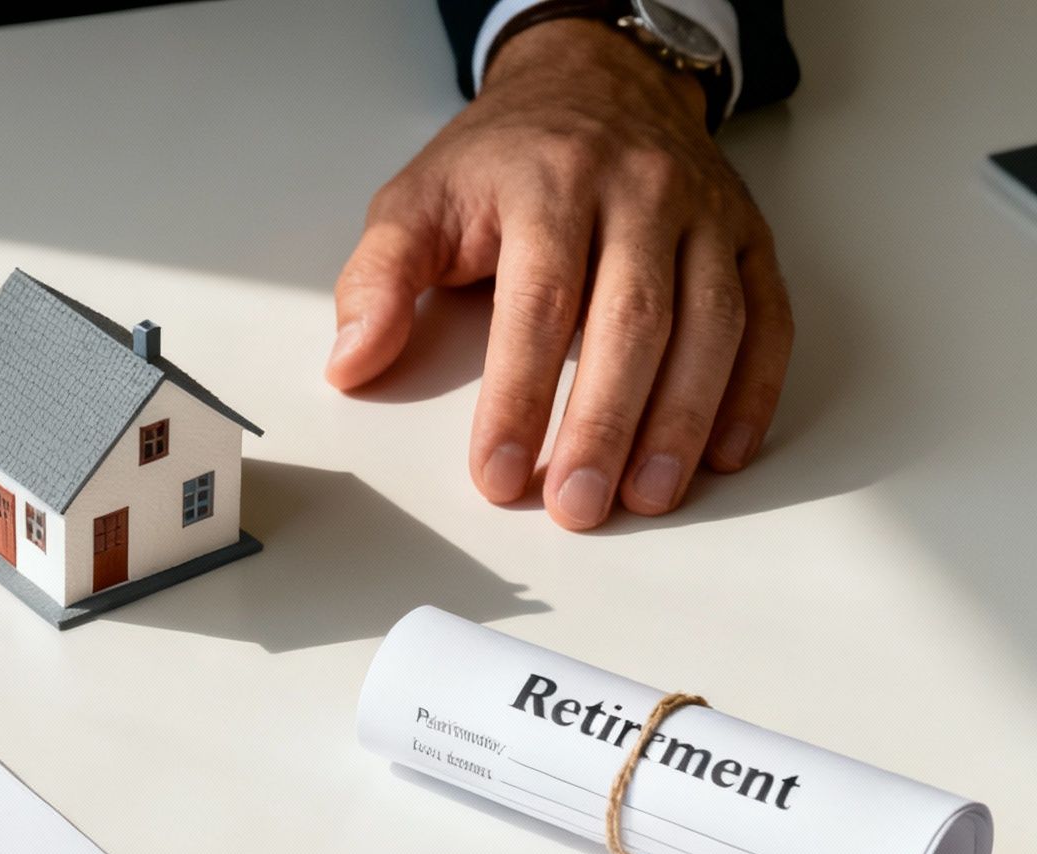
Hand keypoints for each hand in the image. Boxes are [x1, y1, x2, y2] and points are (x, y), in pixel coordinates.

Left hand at [326, 18, 791, 529]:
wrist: (593, 83)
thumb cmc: (500, 161)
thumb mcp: (416, 202)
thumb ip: (378, 281)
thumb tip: (351, 362)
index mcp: (550, 184)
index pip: (538, 303)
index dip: (518, 396)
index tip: (498, 472)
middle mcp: (640, 193)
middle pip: (632, 321)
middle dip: (604, 425)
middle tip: (578, 505)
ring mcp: (705, 215)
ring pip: (710, 325)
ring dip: (681, 422)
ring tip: (647, 498)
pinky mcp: (749, 238)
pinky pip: (767, 319)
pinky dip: (752, 392)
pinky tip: (722, 455)